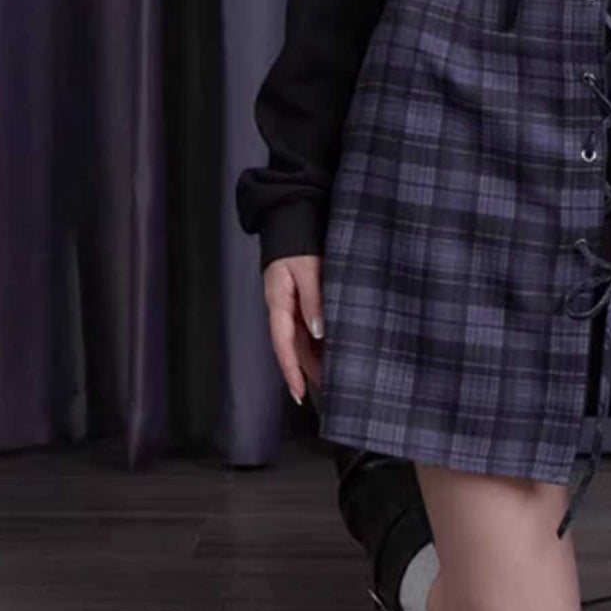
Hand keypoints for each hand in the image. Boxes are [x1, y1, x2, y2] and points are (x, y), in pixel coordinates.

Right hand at [263, 253, 324, 404]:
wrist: (292, 217)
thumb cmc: (298, 242)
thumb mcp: (308, 269)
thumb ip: (313, 300)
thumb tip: (319, 331)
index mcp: (278, 303)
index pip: (283, 346)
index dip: (292, 372)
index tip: (300, 393)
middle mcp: (282, 308)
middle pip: (292, 347)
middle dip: (307, 371)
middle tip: (328, 390)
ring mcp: (290, 303)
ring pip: (300, 338)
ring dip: (313, 357)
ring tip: (332, 376)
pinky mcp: (299, 296)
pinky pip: (306, 325)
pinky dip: (317, 340)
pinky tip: (330, 347)